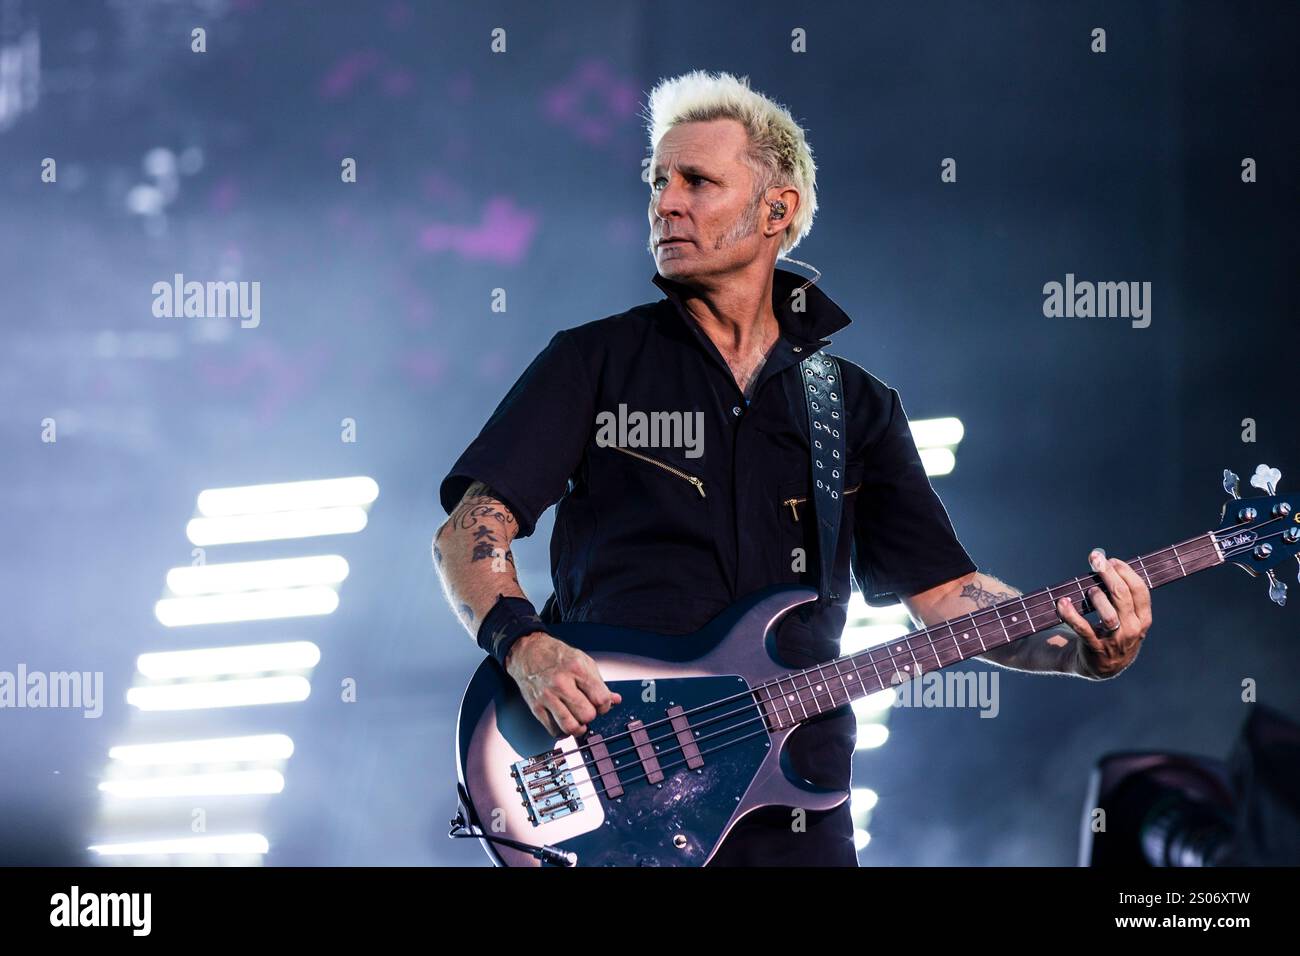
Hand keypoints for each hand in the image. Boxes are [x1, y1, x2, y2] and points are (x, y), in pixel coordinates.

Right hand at [504, 632, 622, 736]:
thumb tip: (615, 700)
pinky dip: (562, 731)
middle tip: (588, 710)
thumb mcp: (584, 662)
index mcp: (577, 669)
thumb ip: (600, 683)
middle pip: (587, 715)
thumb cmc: (556, 656)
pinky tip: (565, 721)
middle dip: (591, 716)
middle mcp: (561, 683)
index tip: (601, 705)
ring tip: (579, 722)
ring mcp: (547, 696)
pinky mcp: (536, 707)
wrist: (528, 652)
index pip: (601, 699)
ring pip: (570, 726)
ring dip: (578, 728)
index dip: (605, 706)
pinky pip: (553, 730)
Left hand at [1056, 549, 1152, 678]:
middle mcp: (1132, 630)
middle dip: (1109, 574)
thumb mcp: (1127, 618)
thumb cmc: (1113, 633)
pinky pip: (1082, 629)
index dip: (1126, 572)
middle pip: (1123, 597)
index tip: (1112, 560)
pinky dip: (1070, 614)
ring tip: (1089, 589)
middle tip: (1095, 559)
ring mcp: (1114, 641)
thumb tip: (1106, 562)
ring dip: (1097, 598)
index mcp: (1143, 619)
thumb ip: (1122, 596)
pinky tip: (1062, 603)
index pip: (1140, 591)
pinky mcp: (1094, 648)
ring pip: (1109, 616)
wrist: (1102, 667)